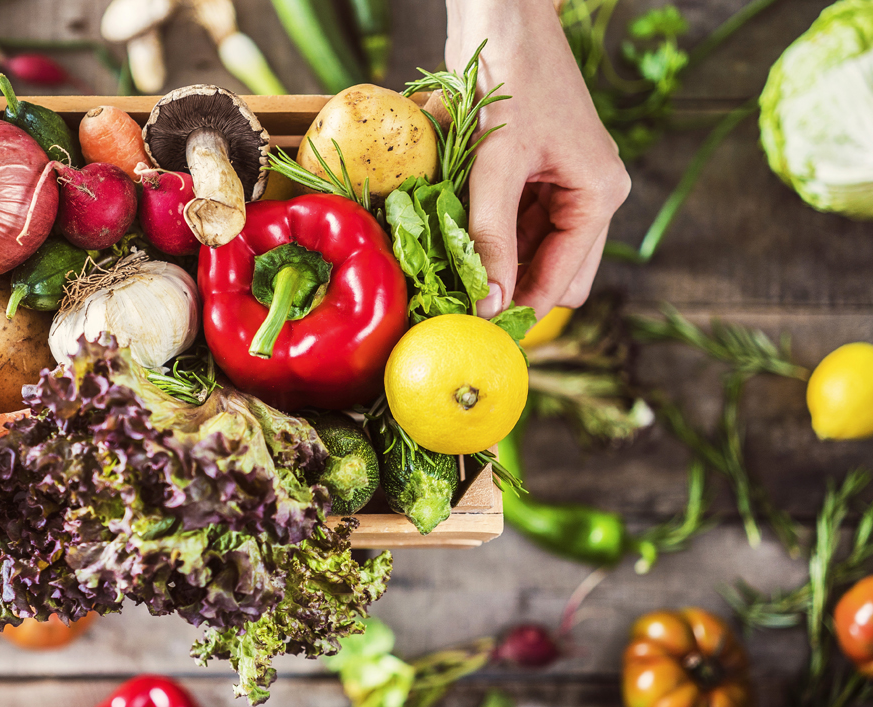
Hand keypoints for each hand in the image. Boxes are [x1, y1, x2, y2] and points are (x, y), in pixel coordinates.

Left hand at [445, 0, 629, 318]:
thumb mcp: (496, 166)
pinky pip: (513, 223)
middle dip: (510, 289)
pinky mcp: (533, 172)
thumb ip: (490, 237)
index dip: (520, 309)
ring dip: (494, 263)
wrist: (502, 16)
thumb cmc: (509, 79)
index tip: (474, 334)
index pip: (562, 278)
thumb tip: (489, 303)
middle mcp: (589, 194)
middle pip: (554, 272)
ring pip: (531, 251)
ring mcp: (561, 184)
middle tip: (458, 309)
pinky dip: (486, 234)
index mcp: (599, 195)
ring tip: (448, 278)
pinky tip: (452, 243)